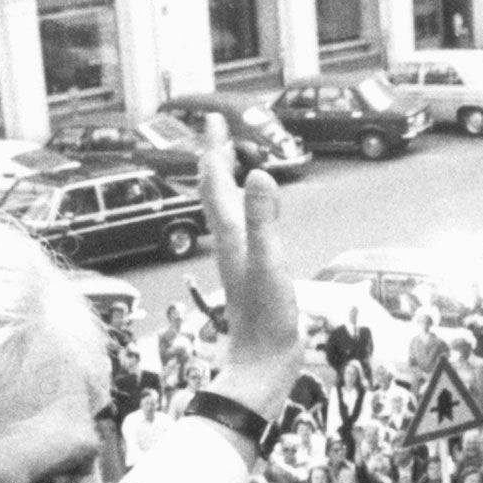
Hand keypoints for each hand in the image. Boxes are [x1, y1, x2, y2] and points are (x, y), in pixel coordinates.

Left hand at [195, 117, 299, 419]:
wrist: (264, 363)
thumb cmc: (266, 318)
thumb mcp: (269, 262)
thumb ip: (262, 218)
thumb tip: (257, 173)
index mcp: (229, 234)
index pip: (215, 181)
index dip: (214, 149)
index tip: (213, 119)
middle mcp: (230, 242)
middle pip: (216, 192)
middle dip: (218, 158)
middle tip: (220, 130)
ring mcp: (241, 257)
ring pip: (229, 209)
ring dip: (230, 182)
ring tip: (236, 162)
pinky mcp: (255, 272)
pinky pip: (248, 228)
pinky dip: (251, 209)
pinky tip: (260, 212)